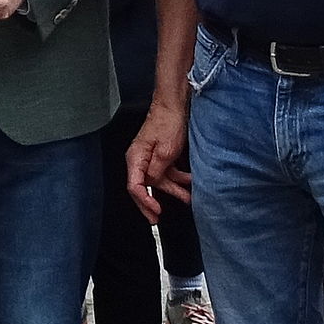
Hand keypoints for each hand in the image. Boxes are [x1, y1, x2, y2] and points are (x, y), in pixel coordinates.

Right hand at [126, 98, 188, 215]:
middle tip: (157, 219)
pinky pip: (167, 172)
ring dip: (173, 191)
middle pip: (143, 187)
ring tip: (186, 199)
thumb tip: (153, 183)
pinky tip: (189, 184)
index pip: (134, 187)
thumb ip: (158, 171)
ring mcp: (150, 158)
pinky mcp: (161, 155)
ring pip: (159, 181)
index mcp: (136, 158)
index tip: (156, 211)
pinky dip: (177, 179)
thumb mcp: (166, 151)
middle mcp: (140, 159)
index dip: (144, 202)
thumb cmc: (167, 122)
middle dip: (151, 204)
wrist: (174, 105)